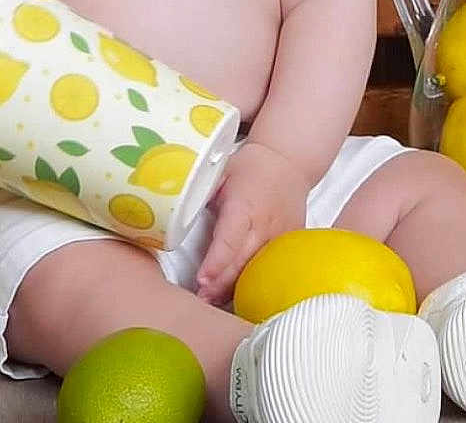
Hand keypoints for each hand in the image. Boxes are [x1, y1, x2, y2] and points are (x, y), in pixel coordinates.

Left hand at [195, 142, 309, 305]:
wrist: (290, 162)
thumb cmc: (251, 168)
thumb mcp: (221, 172)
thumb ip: (201, 194)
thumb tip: (176, 213)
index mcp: (244, 206)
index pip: (229, 240)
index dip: (215, 262)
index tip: (201, 279)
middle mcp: (264, 226)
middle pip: (241, 263)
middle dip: (219, 285)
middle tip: (199, 300)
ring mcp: (280, 239)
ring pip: (256, 272)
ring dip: (234, 289)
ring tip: (213, 302)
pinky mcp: (289, 247)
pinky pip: (270, 270)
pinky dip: (253, 282)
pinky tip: (238, 293)